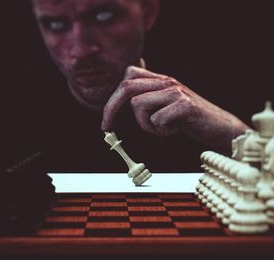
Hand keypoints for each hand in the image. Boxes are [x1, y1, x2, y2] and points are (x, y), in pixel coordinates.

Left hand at [101, 66, 248, 152]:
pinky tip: (175, 131)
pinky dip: (162, 132)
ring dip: (146, 126)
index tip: (107, 120)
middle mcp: (167, 82)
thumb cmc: (189, 121)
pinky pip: (157, 120)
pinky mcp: (185, 105)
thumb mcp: (165, 108)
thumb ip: (147, 101)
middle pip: (127, 87)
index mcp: (161, 81)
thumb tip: (120, 106)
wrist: (221, 128)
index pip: (128, 76)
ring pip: (138, 105)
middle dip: (111, 109)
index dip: (113, 98)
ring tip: (163, 130)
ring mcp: (176, 92)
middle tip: (106, 128)